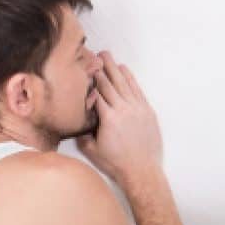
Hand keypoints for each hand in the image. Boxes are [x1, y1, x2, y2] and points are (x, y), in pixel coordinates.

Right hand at [75, 51, 162, 184]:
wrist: (142, 171)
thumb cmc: (116, 163)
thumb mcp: (91, 150)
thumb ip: (82, 134)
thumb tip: (78, 122)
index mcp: (108, 117)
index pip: (97, 92)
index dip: (89, 78)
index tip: (84, 67)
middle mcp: (123, 109)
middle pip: (109, 83)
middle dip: (100, 67)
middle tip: (94, 53)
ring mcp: (137, 108)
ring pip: (123, 83)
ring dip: (114, 68)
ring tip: (107, 56)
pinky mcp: (147, 111)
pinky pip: (137, 90)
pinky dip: (130, 78)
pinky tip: (124, 70)